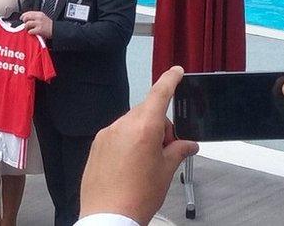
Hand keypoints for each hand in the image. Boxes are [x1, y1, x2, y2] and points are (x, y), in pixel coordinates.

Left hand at [20, 11, 51, 38]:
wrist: (56, 30)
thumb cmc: (50, 26)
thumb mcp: (43, 18)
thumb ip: (36, 17)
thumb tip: (27, 19)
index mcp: (39, 14)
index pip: (28, 13)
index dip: (23, 16)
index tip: (21, 18)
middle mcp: (39, 17)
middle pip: (26, 17)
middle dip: (24, 21)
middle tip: (25, 24)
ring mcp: (39, 23)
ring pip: (27, 24)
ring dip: (26, 27)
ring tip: (28, 29)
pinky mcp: (40, 30)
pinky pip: (30, 31)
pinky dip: (30, 32)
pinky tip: (32, 33)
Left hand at [79, 66, 198, 224]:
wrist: (108, 215)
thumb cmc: (138, 195)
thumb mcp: (166, 171)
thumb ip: (178, 151)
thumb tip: (187, 144)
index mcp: (143, 127)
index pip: (159, 94)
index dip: (169, 80)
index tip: (176, 71)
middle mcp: (122, 125)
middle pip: (146, 112)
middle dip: (159, 125)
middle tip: (166, 149)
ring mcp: (106, 134)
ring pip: (130, 124)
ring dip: (142, 134)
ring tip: (147, 162)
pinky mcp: (96, 145)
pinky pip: (116, 135)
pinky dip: (127, 141)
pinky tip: (130, 164)